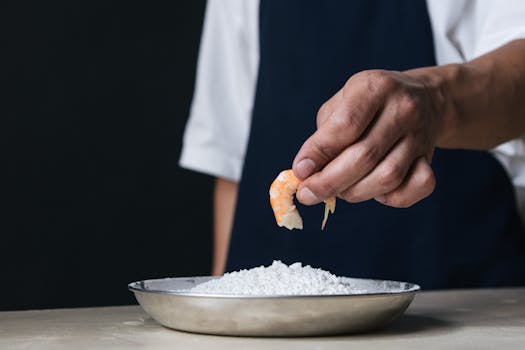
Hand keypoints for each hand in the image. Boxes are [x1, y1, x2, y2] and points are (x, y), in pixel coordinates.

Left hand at [292, 69, 443, 207]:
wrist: (426, 99)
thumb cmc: (369, 105)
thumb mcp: (342, 104)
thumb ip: (324, 136)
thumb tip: (307, 172)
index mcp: (375, 87)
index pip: (345, 126)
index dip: (318, 153)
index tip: (299, 172)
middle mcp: (403, 108)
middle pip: (365, 156)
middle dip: (329, 182)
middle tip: (308, 194)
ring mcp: (421, 134)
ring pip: (387, 177)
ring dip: (355, 192)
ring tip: (338, 190)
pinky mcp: (431, 157)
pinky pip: (416, 188)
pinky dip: (391, 197)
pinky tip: (374, 190)